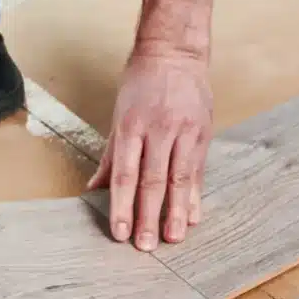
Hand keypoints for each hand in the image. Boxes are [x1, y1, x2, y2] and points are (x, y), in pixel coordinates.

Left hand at [89, 43, 212, 250]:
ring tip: (174, 238)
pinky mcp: (203, 132)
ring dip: (176, 212)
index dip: (122, 206)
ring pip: (180, 178)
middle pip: (153, 181)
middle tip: (147, 246)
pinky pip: (198, 170)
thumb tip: (94, 189)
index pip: (125, 174)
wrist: (175, 52)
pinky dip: (195, 195)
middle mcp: (159, 129)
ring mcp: (184, 131)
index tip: (120, 233)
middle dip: (149, 216)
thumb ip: (110, 155)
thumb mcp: (119, 114)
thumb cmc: (141, 82)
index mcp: (132, 126)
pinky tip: (193, 216)